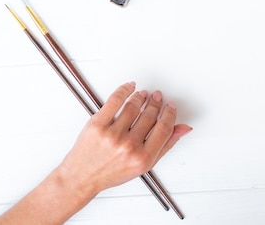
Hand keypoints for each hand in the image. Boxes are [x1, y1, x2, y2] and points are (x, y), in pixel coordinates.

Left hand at [56, 82, 191, 198]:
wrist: (81, 178)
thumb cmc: (111, 172)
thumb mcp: (144, 165)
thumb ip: (166, 145)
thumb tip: (183, 128)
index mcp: (143, 158)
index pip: (164, 128)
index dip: (169, 114)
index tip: (170, 107)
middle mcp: (128, 146)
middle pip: (149, 115)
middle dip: (155, 103)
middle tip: (156, 97)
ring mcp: (112, 135)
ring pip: (133, 106)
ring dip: (141, 97)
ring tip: (142, 95)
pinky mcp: (97, 125)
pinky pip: (115, 100)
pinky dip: (125, 90)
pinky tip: (129, 87)